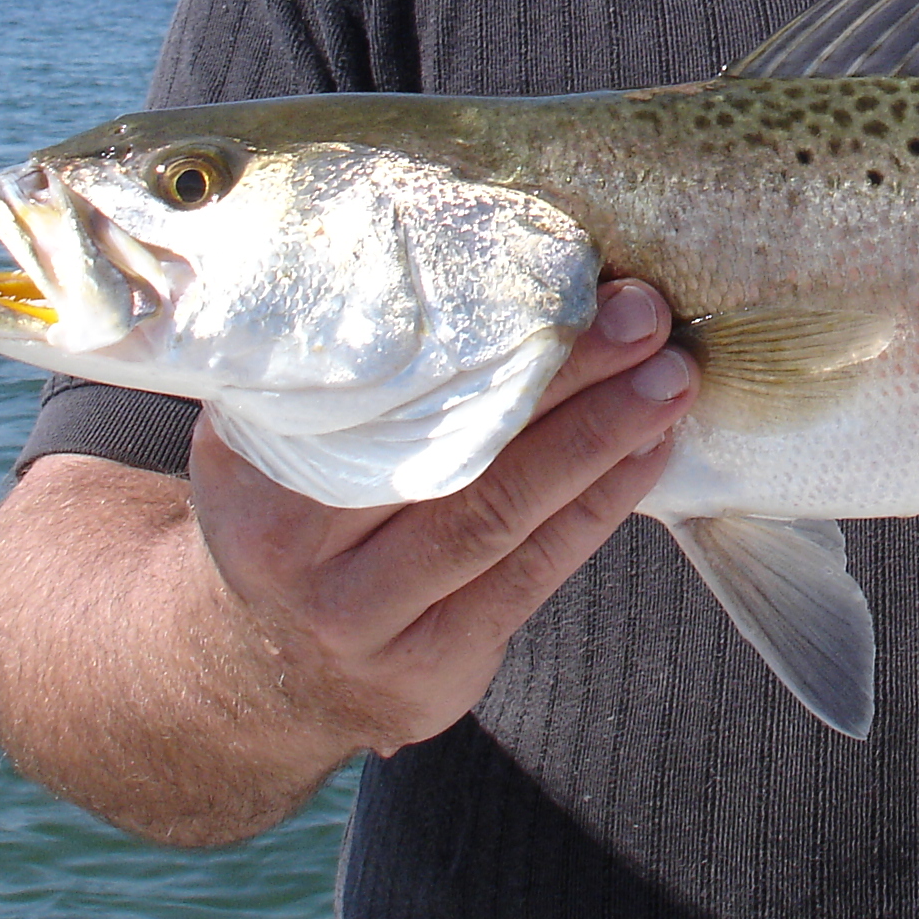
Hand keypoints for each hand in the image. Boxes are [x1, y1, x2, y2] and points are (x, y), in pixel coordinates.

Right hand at [186, 278, 698, 756]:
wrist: (259, 667)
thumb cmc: (291, 514)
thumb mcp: (270, 436)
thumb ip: (339, 363)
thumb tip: (471, 251)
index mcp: (251, 459)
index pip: (377, 383)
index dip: (475, 324)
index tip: (556, 267)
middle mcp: (289, 543)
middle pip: (448, 439)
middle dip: (561, 368)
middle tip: (640, 311)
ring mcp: (358, 615)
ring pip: (499, 510)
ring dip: (599, 435)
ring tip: (668, 377)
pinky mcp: (424, 667)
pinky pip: (529, 573)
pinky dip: (598, 505)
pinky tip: (649, 451)